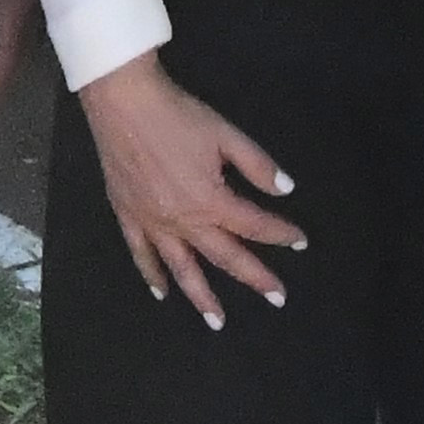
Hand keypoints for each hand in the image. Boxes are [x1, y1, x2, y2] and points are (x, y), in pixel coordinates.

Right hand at [73, 48, 304, 330]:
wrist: (123, 102)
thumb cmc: (177, 115)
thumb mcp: (225, 134)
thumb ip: (257, 165)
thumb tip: (286, 190)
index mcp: (211, 200)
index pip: (254, 225)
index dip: (281, 234)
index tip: (300, 242)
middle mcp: (183, 221)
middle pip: (224, 256)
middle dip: (253, 277)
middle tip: (276, 297)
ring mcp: (153, 222)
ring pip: (181, 268)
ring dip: (201, 297)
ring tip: (217, 321)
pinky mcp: (128, 215)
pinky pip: (141, 254)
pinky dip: (152, 275)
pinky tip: (161, 292)